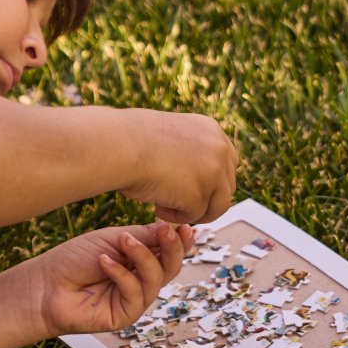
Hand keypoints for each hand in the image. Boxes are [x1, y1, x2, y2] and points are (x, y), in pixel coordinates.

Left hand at [16, 221, 191, 338]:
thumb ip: (143, 237)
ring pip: (156, 279)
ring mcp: (134, 299)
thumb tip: (172, 229)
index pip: (168, 252)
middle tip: (167, 232)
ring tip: (123, 241)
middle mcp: (141, 280)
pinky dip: (121, 274)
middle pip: (171, 268)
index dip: (181, 242)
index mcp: (140, 260)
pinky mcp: (125, 315)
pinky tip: (104, 262)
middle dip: (172, 249)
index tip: (186, 228)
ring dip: (142, 257)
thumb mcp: (111, 239)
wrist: (46, 283)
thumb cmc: (75, 259)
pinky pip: (135, 293)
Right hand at [117, 109, 238, 223]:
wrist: (119, 144)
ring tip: (165, 206)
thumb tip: (195, 175)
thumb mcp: (170, 135)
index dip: (211, 179)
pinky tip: (157, 207)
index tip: (190, 187)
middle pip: (227, 186)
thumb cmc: (131, 138)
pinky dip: (176, 216)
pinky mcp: (200, 195)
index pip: (227, 162)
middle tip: (178, 202)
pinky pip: (194, 216)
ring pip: (217, 206)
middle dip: (205, 198)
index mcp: (212, 130)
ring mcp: (213, 173)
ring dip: (193, 211)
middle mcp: (219, 150)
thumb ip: (189, 150)